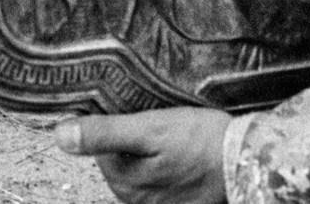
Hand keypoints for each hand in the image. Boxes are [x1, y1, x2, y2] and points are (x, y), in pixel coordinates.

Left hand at [53, 109, 230, 203]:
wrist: (248, 159)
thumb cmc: (201, 140)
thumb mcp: (149, 128)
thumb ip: (103, 133)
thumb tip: (61, 136)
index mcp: (125, 185)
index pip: (100, 148)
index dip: (116, 126)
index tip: (137, 115)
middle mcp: (138, 202)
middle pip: (119, 160)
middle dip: (133, 140)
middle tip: (161, 126)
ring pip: (140, 168)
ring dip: (151, 151)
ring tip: (174, 139)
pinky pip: (162, 179)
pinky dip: (167, 164)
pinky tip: (183, 154)